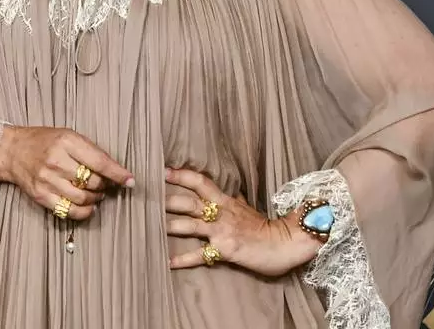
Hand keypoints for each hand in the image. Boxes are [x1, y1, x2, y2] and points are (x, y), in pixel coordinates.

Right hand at [0, 126, 134, 219]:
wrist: (12, 151)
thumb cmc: (43, 141)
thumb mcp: (68, 136)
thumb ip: (90, 151)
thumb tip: (115, 171)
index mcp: (66, 141)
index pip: (99, 161)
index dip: (118, 173)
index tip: (130, 181)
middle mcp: (56, 161)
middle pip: (93, 182)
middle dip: (105, 186)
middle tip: (106, 184)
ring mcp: (47, 180)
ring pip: (83, 198)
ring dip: (95, 199)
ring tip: (95, 193)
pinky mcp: (41, 196)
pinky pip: (69, 211)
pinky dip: (84, 212)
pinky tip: (87, 206)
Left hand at [165, 167, 321, 276]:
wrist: (285, 243)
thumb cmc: (265, 226)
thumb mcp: (247, 207)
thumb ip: (233, 199)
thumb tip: (227, 189)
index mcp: (225, 201)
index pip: (200, 182)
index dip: (182, 176)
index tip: (163, 171)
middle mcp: (220, 213)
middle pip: (189, 202)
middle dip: (168, 200)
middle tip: (148, 198)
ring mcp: (221, 231)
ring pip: (190, 226)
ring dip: (170, 226)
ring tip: (151, 227)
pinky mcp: (225, 249)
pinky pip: (201, 255)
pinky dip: (184, 259)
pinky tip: (169, 262)